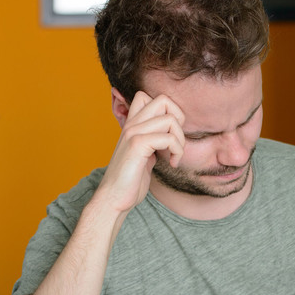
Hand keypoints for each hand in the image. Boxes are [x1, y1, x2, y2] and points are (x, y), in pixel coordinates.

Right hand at [97, 90, 185, 213]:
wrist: (113, 199)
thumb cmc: (130, 181)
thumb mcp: (144, 155)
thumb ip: (153, 141)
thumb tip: (170, 135)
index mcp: (131, 125)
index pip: (147, 96)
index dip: (167, 111)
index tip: (169, 134)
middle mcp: (131, 125)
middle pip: (164, 100)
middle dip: (179, 119)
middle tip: (176, 141)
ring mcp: (133, 133)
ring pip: (170, 119)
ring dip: (180, 140)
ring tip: (175, 156)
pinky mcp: (137, 145)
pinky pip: (168, 138)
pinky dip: (177, 151)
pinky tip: (172, 163)